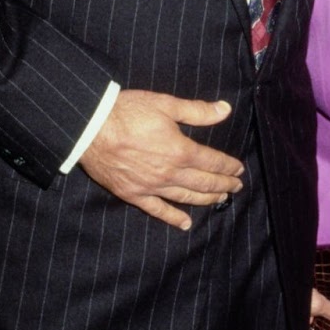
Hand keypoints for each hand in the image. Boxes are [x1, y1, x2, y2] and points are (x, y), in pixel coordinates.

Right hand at [79, 90, 243, 229]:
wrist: (90, 128)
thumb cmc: (127, 112)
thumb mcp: (165, 104)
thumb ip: (197, 111)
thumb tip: (225, 109)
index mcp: (181, 151)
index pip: (213, 162)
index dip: (228, 166)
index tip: (239, 169)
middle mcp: (170, 173)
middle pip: (204, 182)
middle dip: (223, 184)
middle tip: (236, 187)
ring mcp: (152, 187)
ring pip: (187, 197)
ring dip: (207, 199)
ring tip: (220, 199)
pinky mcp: (134, 194)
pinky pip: (158, 210)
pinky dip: (173, 218)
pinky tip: (185, 224)